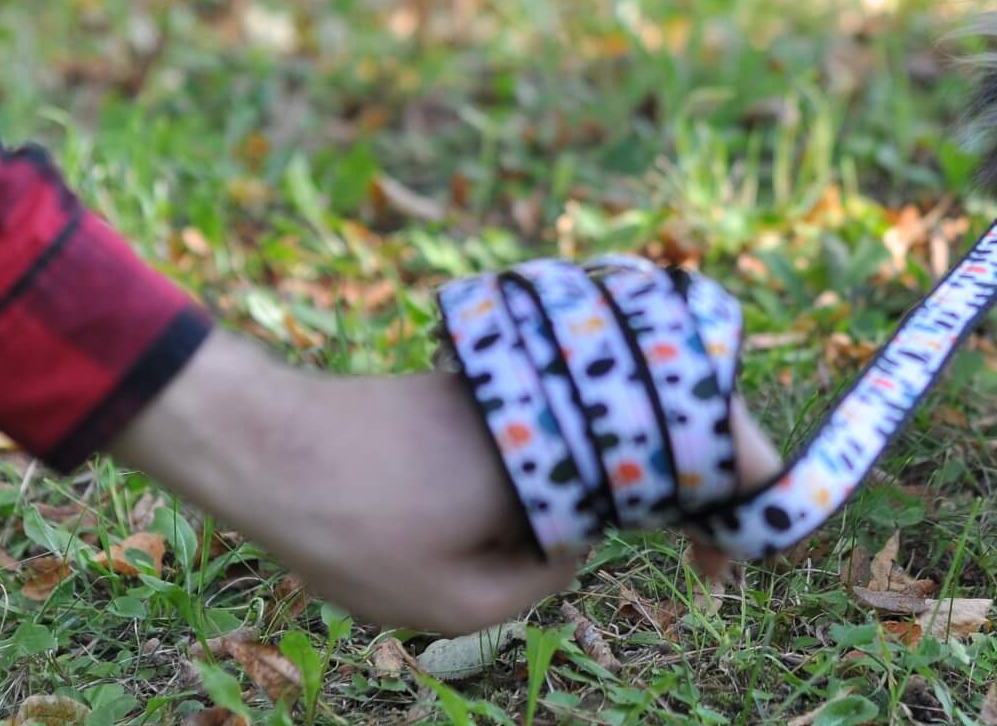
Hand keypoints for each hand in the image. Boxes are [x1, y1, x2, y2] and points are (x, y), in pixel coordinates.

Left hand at [108, 329, 780, 631]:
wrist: (266, 446)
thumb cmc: (349, 528)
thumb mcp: (449, 603)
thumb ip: (536, 585)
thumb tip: (574, 541)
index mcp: (554, 453)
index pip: (679, 464)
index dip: (731, 510)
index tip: (724, 572)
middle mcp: (550, 404)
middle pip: (672, 419)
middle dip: (717, 477)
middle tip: (714, 560)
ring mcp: (522, 392)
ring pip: (626, 416)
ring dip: (662, 467)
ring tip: (681, 534)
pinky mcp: (490, 393)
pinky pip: (576, 416)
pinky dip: (608, 452)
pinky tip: (609, 505)